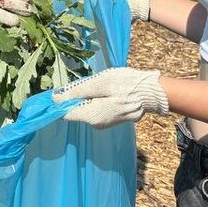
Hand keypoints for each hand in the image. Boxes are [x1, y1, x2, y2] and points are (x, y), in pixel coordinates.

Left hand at [54, 67, 168, 127]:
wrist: (151, 93)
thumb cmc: (125, 85)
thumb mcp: (99, 84)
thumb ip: (76, 92)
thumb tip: (55, 98)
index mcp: (91, 116)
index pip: (65, 113)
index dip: (59, 101)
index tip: (59, 90)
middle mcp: (95, 124)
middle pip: (75, 111)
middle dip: (74, 97)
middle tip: (85, 83)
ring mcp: (104, 123)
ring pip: (85, 109)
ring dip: (85, 97)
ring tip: (98, 85)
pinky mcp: (111, 118)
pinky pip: (95, 109)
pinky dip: (95, 100)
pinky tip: (104, 91)